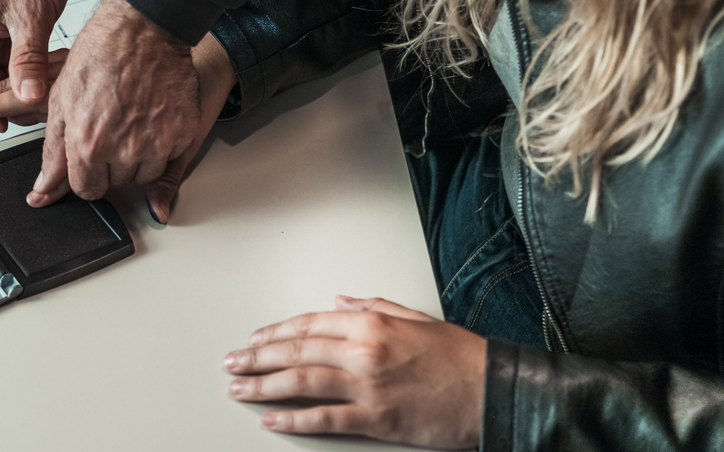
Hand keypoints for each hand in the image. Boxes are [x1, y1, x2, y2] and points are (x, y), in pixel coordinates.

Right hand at [0, 0, 78, 130]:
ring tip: (49, 95)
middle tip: (34, 111)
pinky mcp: (19, 32)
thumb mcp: (31, 13)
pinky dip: (37, 75)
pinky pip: (22, 66)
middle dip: (5, 104)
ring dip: (24, 91)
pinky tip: (56, 76)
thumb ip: (27, 59)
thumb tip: (26, 96)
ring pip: (4, 79)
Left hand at [0, 28, 237, 220]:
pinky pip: (171, 157)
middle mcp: (125, 150)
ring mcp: (158, 143)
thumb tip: (43, 191)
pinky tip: (152, 115)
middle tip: (112, 125)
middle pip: (117, 183)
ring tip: (132, 120)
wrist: (145, 27)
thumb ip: (54, 153)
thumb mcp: (61, 101)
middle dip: (111, 163)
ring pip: (146, 175)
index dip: (86, 172)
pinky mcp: (183, 133)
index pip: (87, 190)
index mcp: (89, 144)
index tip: (90, 155)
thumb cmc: (101, 54)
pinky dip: (163, 143)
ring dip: (138, 158)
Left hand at [224, 296, 485, 448]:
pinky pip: (325, 418)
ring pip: (302, 382)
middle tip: (233, 363)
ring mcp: (367, 386)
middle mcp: (364, 350)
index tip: (255, 340)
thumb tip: (339, 303)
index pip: (310, 325)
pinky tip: (272, 420)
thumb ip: (373, 307)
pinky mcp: (375, 419)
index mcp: (372, 322)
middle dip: (259, 357)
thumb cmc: (459, 355)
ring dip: (264, 386)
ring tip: (239, 390)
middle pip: (298, 351)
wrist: (490, 390)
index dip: (277, 332)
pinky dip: (294, 420)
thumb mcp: (415, 317)